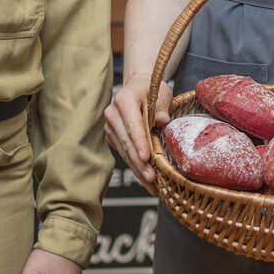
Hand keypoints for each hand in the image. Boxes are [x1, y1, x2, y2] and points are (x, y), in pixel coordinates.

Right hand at [103, 74, 171, 195]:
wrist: (137, 88)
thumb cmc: (150, 90)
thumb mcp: (161, 92)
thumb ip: (162, 106)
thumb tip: (162, 121)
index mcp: (124, 100)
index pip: (132, 123)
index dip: (139, 141)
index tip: (147, 157)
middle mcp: (113, 114)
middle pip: (127, 142)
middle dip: (140, 162)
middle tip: (152, 178)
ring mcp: (111, 128)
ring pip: (125, 152)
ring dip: (138, 169)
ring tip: (152, 185)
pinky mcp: (113, 138)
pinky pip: (125, 155)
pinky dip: (136, 167)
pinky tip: (146, 180)